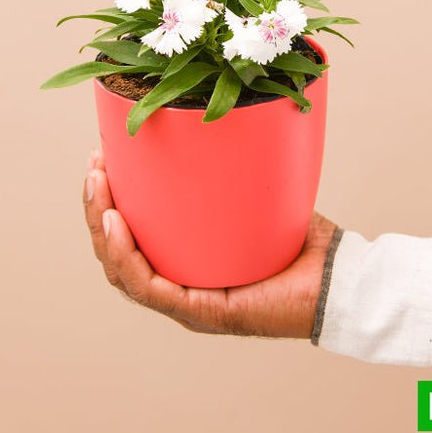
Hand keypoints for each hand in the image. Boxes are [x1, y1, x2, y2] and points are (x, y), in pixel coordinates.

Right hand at [83, 151, 336, 337]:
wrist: (337, 276)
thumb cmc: (297, 238)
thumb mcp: (249, 197)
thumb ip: (224, 173)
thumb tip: (207, 120)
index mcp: (183, 262)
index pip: (128, 238)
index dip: (106, 200)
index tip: (101, 158)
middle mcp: (177, 285)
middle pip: (116, 253)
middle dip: (96, 207)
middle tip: (95, 166)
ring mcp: (186, 303)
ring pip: (122, 272)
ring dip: (101, 227)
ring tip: (98, 187)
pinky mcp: (202, 313)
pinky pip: (149, 289)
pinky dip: (125, 257)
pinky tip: (115, 223)